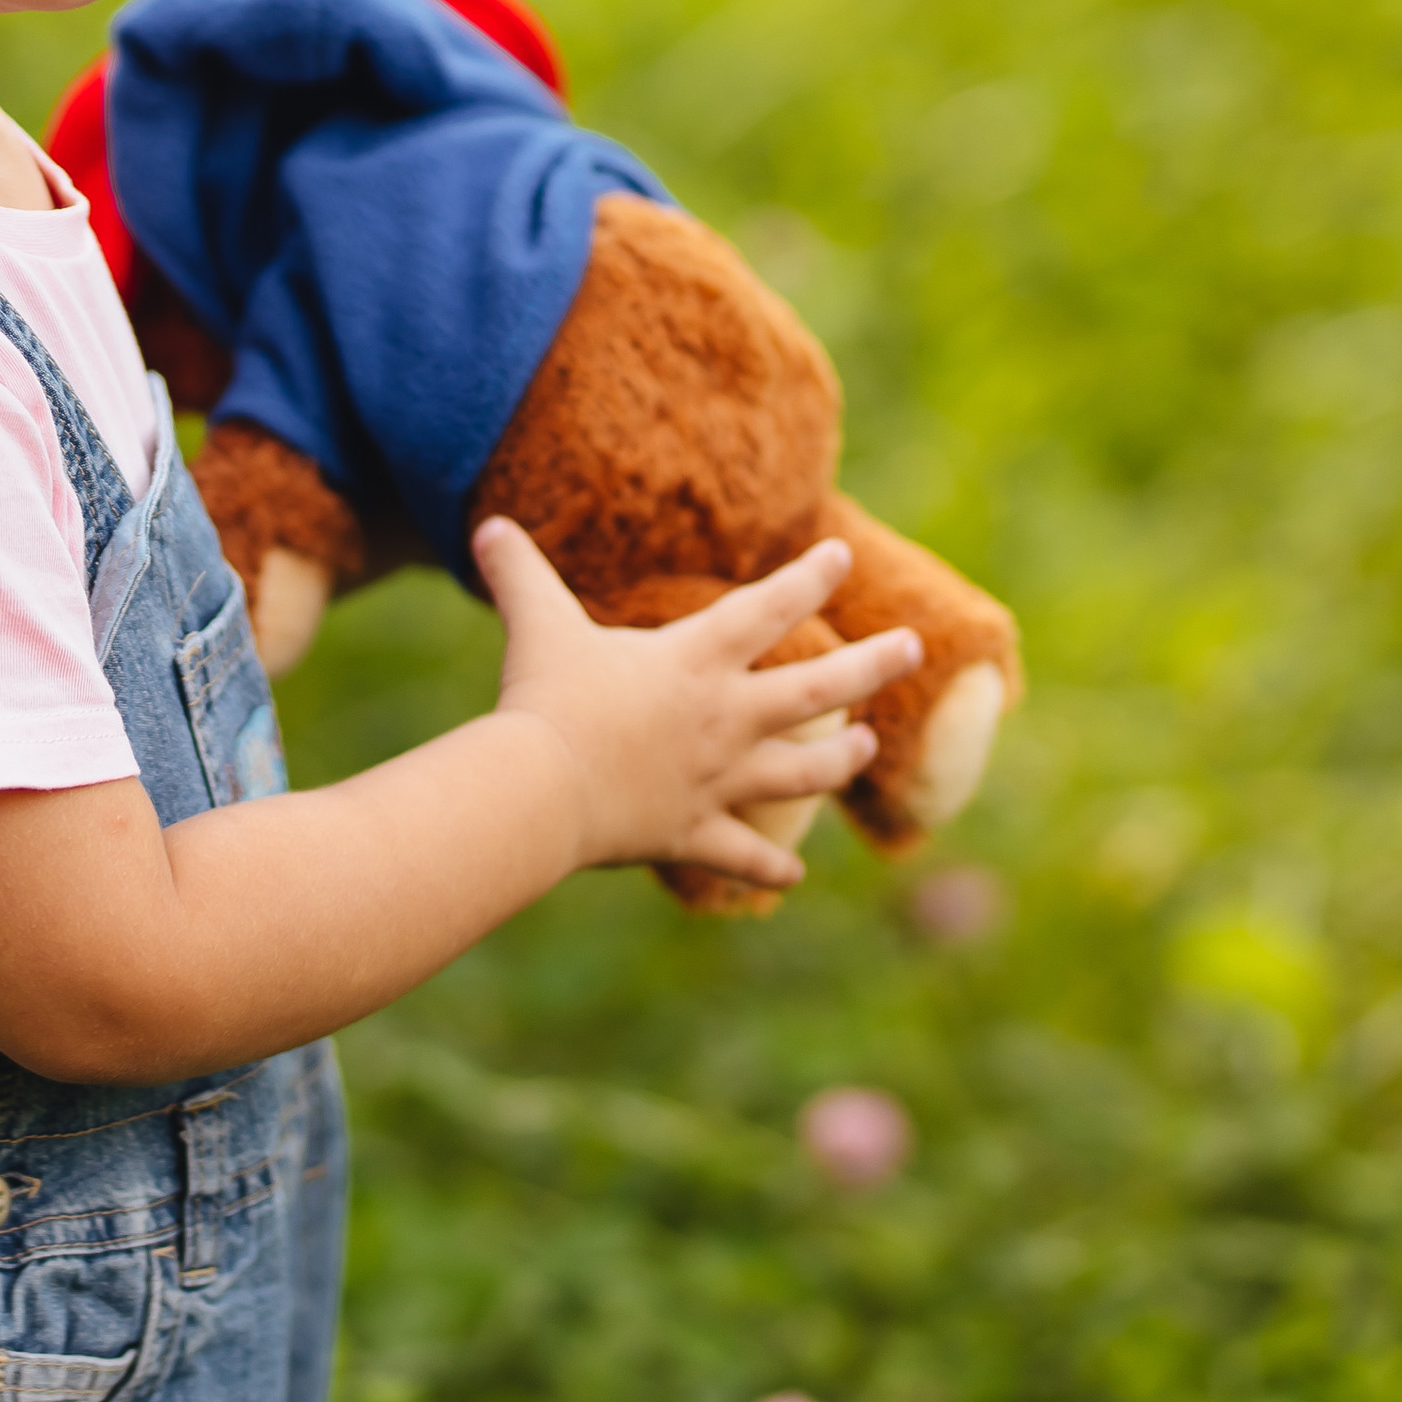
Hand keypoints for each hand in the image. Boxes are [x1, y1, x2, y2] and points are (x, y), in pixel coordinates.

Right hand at [471, 521, 920, 894]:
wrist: (543, 791)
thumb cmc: (545, 700)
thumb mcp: (536, 624)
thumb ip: (519, 573)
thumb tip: (488, 525)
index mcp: (694, 661)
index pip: (766, 609)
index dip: (807, 579)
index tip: (841, 558)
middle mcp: (723, 718)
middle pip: (815, 690)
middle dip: (871, 666)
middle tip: (913, 646)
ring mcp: (716, 780)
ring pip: (802, 772)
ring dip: (839, 760)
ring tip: (867, 748)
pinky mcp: (694, 833)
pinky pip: (744, 854)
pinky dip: (769, 867)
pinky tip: (795, 875)